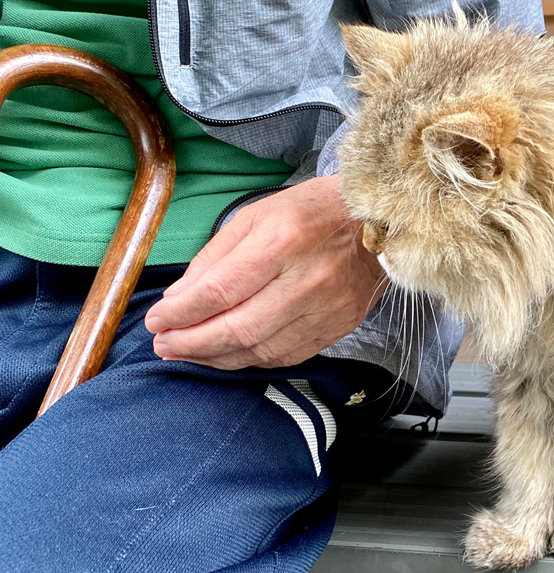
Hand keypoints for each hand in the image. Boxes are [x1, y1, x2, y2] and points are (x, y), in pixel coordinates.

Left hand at [144, 176, 385, 368]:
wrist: (377, 222)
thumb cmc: (311, 212)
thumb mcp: (255, 215)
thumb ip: (214, 257)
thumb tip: (179, 299)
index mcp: (281, 241)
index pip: (220, 290)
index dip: (181, 312)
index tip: (157, 320)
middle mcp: (306, 279)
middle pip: (238, 328)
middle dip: (191, 342)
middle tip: (163, 344)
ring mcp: (325, 309)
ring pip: (260, 350)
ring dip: (215, 357)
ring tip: (187, 352)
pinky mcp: (337, 327)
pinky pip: (285, 357)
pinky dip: (249, 361)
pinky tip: (226, 355)